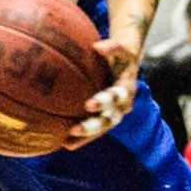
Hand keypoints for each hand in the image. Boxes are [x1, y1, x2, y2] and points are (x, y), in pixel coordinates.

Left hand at [64, 33, 139, 148]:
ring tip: (67, 143)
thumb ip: (111, 47)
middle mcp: (122, 105)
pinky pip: (95, 129)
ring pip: (102, 128)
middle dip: (93, 127)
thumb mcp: (119, 49)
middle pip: (109, 120)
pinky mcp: (107, 117)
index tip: (88, 105)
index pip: (116, 98)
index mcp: (126, 89)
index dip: (104, 102)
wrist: (128, 64)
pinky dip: (81, 137)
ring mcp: (115, 113)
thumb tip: (98, 46)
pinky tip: (62, 142)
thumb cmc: (119, 54)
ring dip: (86, 137)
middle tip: (75, 130)